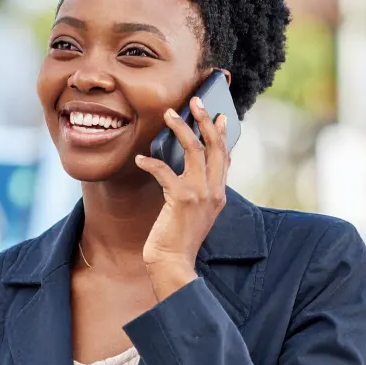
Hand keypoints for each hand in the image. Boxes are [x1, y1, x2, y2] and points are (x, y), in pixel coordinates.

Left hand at [135, 97, 229, 296]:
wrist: (173, 263)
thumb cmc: (176, 240)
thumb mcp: (193, 213)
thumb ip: (196, 192)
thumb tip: (185, 169)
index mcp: (218, 194)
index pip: (225, 157)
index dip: (222, 134)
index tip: (219, 115)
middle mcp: (214, 191)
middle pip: (215, 146)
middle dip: (205, 119)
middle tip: (195, 101)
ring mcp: (200, 194)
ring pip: (194, 150)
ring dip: (180, 128)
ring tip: (167, 115)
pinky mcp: (181, 199)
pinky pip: (165, 171)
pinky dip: (151, 162)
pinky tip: (140, 159)